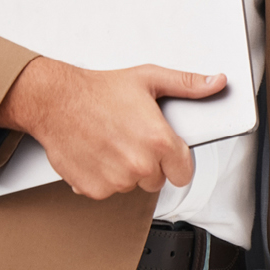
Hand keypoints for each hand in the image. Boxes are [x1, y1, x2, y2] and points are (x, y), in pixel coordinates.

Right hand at [0, 56, 217, 199]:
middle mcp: (139, 164)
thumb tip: (215, 83)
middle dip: (151, 164)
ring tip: (113, 144)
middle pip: (158, 180)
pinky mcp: (92, 188)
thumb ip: (187, 84)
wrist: (54, 101)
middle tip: (134, 140)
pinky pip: (107, 190)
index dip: (178, 163)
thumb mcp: (149, 79)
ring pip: (132, 185)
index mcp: (158, 141)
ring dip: (126, 171)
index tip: (169, 154)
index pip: (184, 173)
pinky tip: (98, 154)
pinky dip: (103, 177)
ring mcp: (115, 179)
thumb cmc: (98, 90)